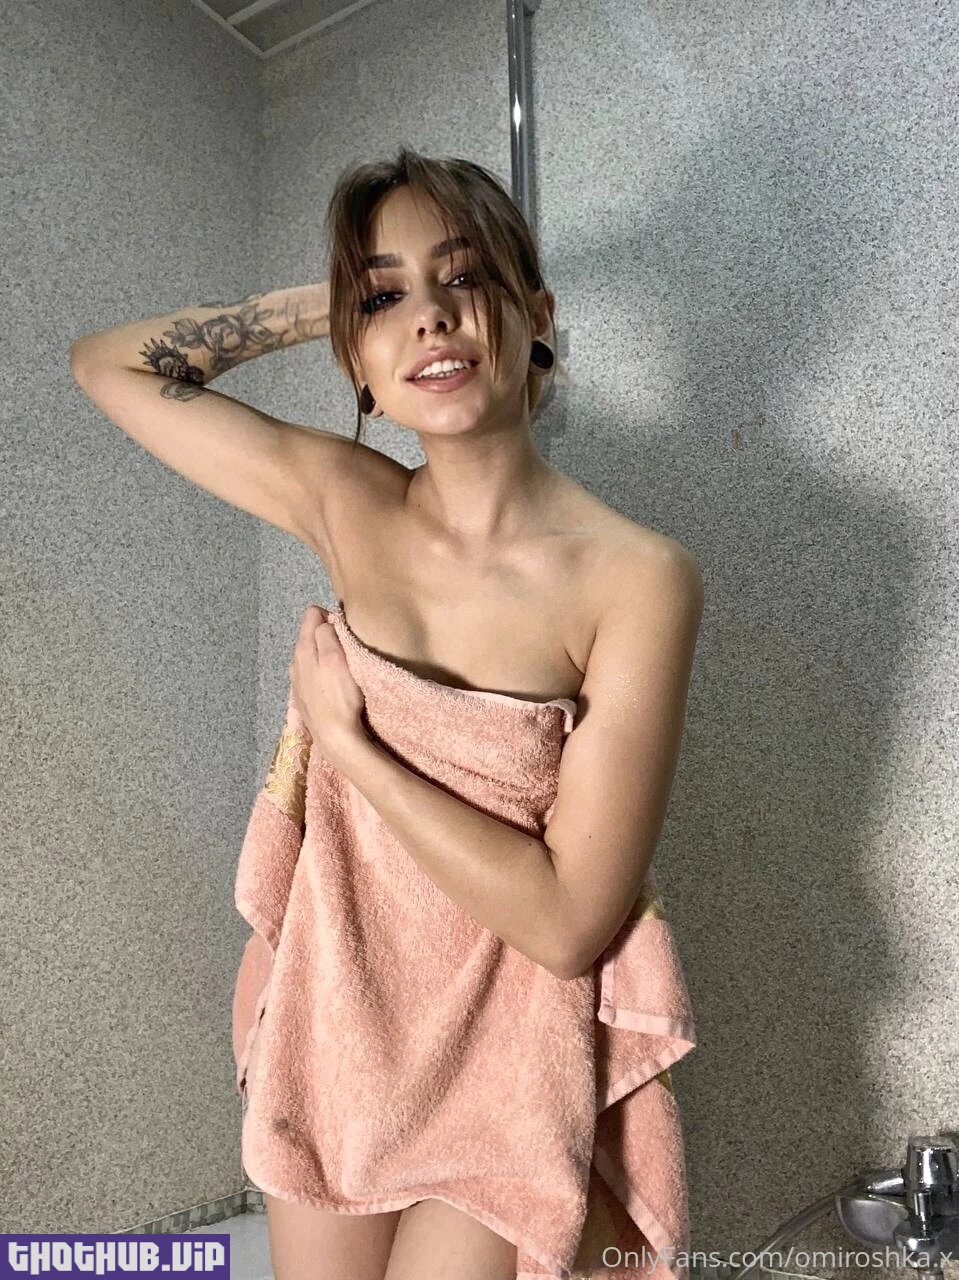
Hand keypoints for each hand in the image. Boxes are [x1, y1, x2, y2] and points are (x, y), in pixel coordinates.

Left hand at [288, 605, 368, 770]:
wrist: (334, 737)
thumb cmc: (339, 696)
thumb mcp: (336, 658)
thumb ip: (327, 634)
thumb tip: (324, 620)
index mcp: (303, 648)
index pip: (311, 615)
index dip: (330, 616)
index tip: (345, 630)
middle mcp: (295, 662)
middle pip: (310, 634)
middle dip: (327, 634)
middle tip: (348, 648)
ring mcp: (297, 680)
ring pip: (310, 654)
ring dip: (325, 653)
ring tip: (343, 665)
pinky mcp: (303, 696)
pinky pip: (311, 672)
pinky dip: (322, 670)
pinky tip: (333, 682)